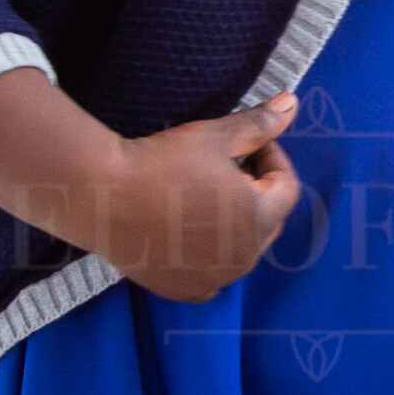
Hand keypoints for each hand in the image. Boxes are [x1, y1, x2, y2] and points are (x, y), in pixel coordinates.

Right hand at [89, 93, 304, 296]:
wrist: (102, 197)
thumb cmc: (161, 162)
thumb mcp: (215, 136)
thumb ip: (259, 125)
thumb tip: (292, 104)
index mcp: (259, 218)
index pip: (287, 187)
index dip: (272, 158)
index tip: (246, 142)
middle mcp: (245, 257)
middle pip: (268, 220)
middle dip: (256, 192)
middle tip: (224, 166)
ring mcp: (216, 279)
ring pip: (242, 248)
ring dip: (234, 223)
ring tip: (202, 195)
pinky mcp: (186, 290)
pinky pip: (214, 273)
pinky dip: (210, 254)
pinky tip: (186, 230)